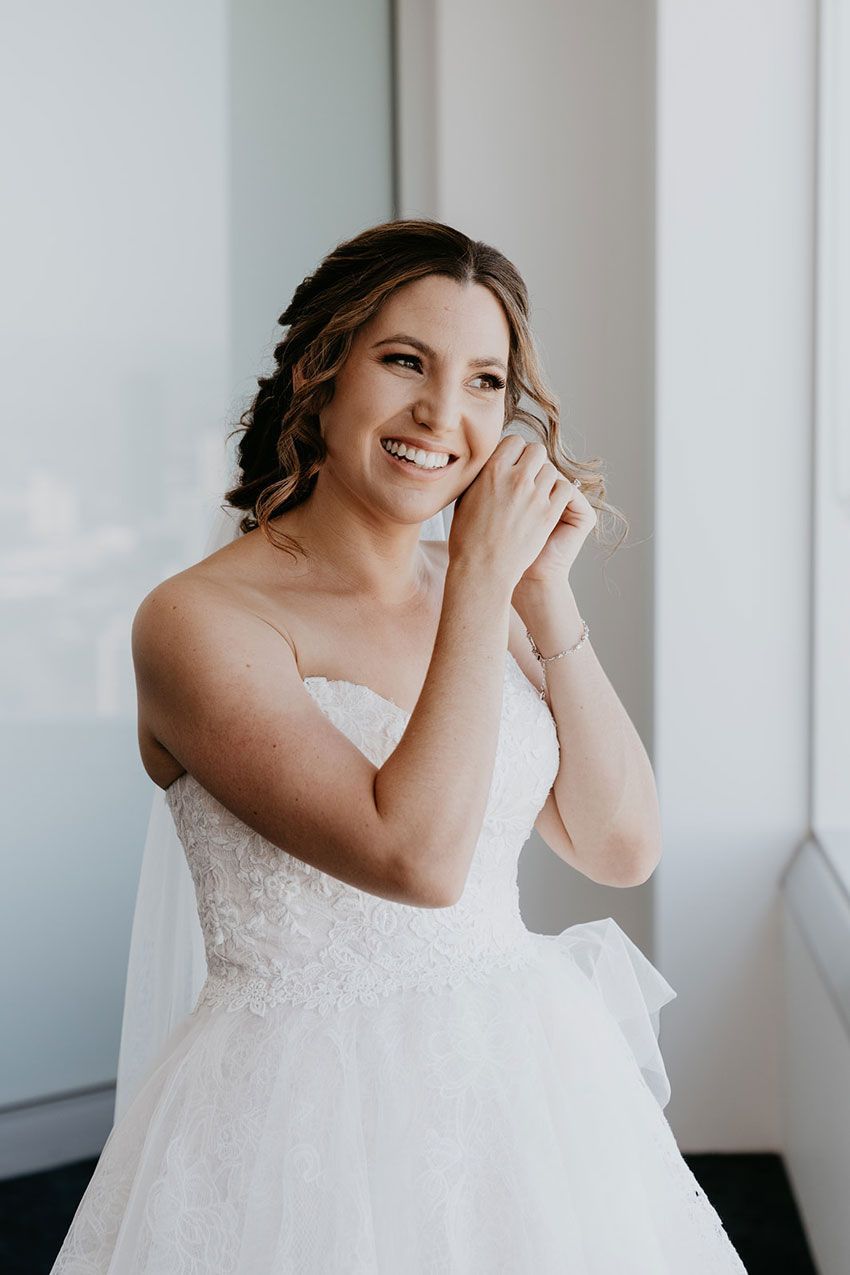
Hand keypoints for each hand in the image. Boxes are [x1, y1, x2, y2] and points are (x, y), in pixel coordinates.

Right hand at [447, 436, 582, 591]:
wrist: (481, 570)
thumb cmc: (467, 538)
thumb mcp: (464, 498)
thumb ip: (480, 476)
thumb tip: (489, 463)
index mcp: (492, 470)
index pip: (515, 441)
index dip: (515, 452)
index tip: (513, 464)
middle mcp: (515, 478)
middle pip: (537, 451)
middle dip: (533, 461)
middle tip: (528, 477)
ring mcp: (535, 496)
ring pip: (552, 469)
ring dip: (546, 478)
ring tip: (537, 493)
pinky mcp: (548, 514)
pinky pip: (565, 489)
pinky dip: (559, 493)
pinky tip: (549, 503)